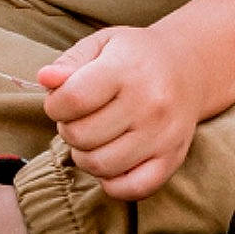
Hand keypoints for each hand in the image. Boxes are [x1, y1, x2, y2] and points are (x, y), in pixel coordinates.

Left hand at [38, 25, 201, 200]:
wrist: (189, 68)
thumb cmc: (135, 56)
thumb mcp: (102, 44)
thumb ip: (69, 62)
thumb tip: (45, 79)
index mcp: (128, 68)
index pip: (72, 100)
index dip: (54, 104)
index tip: (62, 100)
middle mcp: (150, 102)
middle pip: (81, 136)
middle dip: (69, 129)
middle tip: (81, 117)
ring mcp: (163, 134)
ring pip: (100, 166)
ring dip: (85, 155)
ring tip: (94, 137)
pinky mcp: (173, 158)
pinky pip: (132, 189)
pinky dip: (112, 183)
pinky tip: (111, 161)